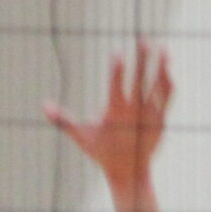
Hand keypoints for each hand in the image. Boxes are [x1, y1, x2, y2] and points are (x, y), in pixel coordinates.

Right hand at [44, 41, 172, 191]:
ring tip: (162, 47)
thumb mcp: (82, 136)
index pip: (116, 85)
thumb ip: (63, 120)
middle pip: (140, 80)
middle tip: (143, 39)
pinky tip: (167, 66)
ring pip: (158, 86)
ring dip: (161, 65)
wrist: (129, 172)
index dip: (117, 68)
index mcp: (115, 113)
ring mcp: (149, 116)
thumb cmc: (102, 152)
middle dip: (142, 58)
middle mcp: (135, 112)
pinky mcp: (160, 120)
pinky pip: (166, 96)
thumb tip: (43, 105)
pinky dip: (167, 81)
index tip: (117, 52)